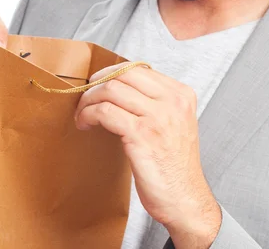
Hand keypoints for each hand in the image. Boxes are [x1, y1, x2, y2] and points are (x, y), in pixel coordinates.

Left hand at [74, 64, 221, 246]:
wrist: (186, 200)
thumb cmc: (174, 165)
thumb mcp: (174, 123)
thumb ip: (155, 101)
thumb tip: (118, 85)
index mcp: (181, 94)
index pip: (138, 68)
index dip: (112, 73)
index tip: (98, 84)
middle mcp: (172, 101)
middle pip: (123, 74)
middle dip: (97, 82)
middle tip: (85, 96)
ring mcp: (158, 117)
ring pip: (111, 89)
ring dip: (88, 99)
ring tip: (82, 113)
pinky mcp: (141, 135)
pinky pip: (105, 111)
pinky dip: (88, 114)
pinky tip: (85, 123)